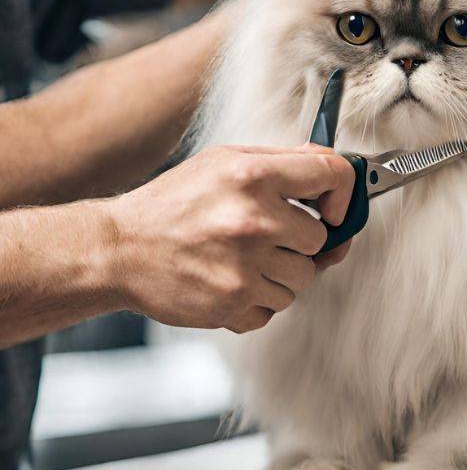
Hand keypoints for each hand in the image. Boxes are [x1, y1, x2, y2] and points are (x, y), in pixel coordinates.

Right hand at [104, 144, 355, 333]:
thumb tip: (333, 165)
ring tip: (241, 258)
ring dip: (280, 273)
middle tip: (265, 236)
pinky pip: (275, 308)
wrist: (118, 249)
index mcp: (253, 176)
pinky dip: (258, 300)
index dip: (343, 193)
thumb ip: (282, 161)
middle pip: (320, 240)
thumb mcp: (225, 162)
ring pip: (302, 279)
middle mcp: (253, 221)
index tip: (333, 209)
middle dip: (299, 241)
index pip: (333, 175)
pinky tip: (229, 279)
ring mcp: (245, 267)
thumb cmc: (174, 202)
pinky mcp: (234, 305)